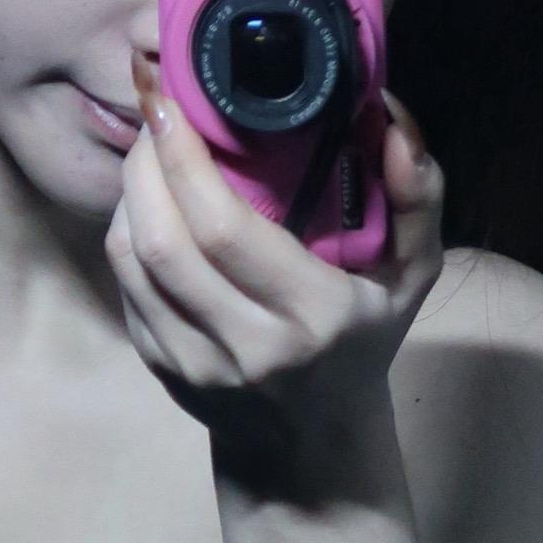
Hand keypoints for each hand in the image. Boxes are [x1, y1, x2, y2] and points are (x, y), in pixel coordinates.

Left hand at [103, 53, 445, 479]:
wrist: (315, 440)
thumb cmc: (365, 336)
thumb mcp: (413, 272)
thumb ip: (417, 196)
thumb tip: (391, 119)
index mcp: (315, 315)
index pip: (226, 230)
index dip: (185, 161)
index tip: (172, 101)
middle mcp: (250, 348)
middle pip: (166, 242)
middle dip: (146, 164)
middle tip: (154, 108)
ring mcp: (197, 366)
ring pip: (133, 262)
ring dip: (128, 193)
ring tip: (148, 149)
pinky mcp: (161, 371)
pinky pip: (126, 288)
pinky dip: (126, 234)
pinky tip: (146, 203)